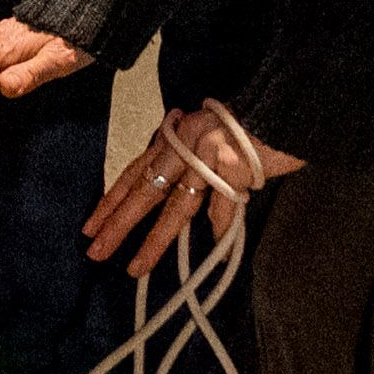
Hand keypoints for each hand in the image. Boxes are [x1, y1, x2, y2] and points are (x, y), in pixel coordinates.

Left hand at [81, 100, 302, 277]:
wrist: (282, 105)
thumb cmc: (245, 123)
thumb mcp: (204, 133)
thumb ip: (185, 160)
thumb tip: (171, 193)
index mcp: (174, 136)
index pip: (135, 171)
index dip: (112, 200)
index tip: (91, 227)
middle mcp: (184, 145)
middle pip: (144, 190)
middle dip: (118, 224)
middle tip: (96, 252)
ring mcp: (207, 157)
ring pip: (175, 207)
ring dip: (154, 241)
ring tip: (135, 268)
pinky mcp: (232, 168)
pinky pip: (224, 208)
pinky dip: (221, 230)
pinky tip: (215, 252)